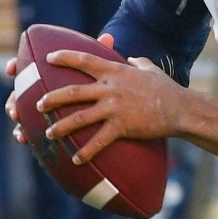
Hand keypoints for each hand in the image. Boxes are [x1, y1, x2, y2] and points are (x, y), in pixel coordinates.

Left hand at [19, 35, 189, 161]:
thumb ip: (138, 62)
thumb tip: (133, 58)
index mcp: (115, 71)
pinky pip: (98, 141)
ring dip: (60, 127)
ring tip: (48, 133)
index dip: (64, 57)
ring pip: (79, 117)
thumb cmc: (166, 89)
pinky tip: (75, 161)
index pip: (84, 60)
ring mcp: (114, 108)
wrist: (180, 108)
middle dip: (51, 98)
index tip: (48, 58)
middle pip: (72, 92)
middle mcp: (110, 88)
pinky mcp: (122, 126)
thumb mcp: (150, 69)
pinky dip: (85, 152)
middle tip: (37, 105)